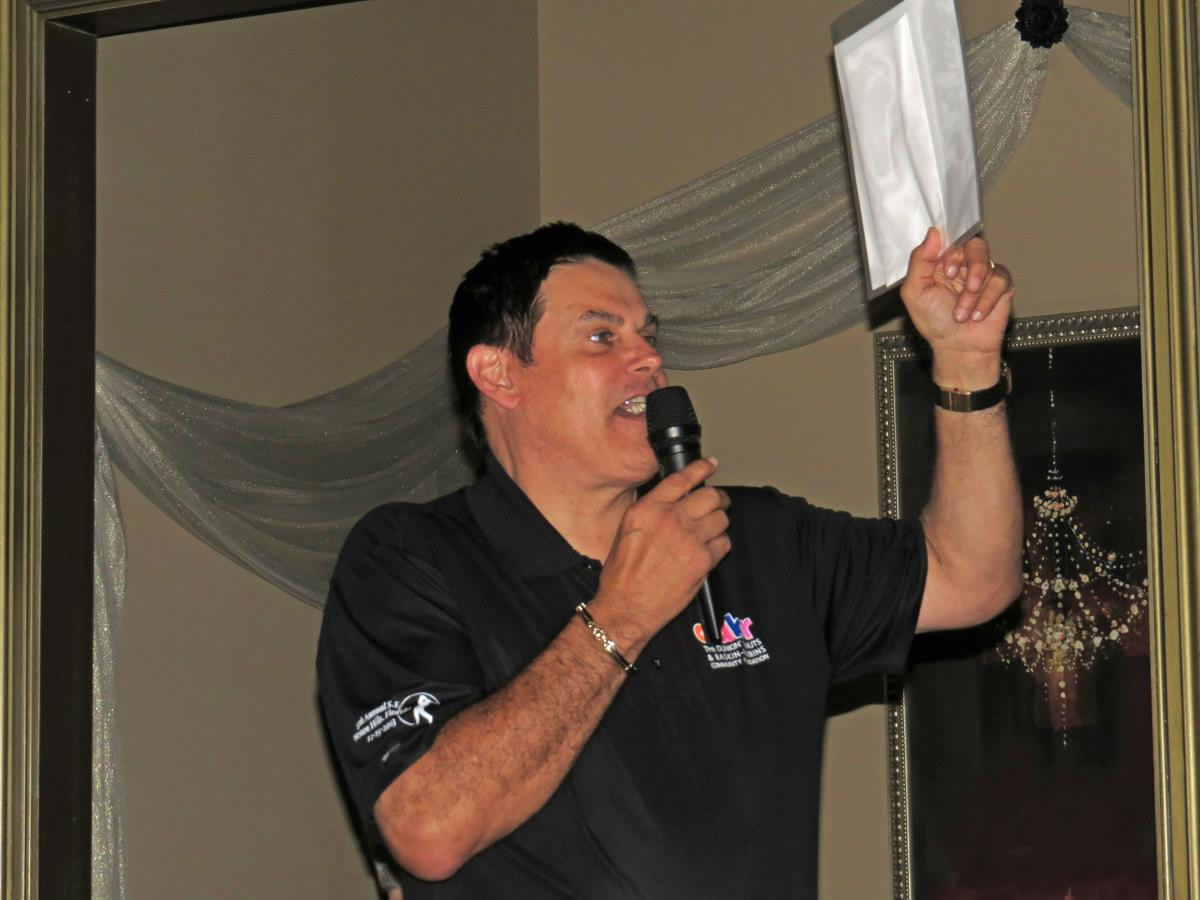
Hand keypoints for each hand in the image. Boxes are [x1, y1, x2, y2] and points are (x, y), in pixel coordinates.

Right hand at [590, 458, 730, 653]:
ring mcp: (688, 538)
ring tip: (710, 532)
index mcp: (647, 509)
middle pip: (709, 495)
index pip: (682, 478)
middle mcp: (669, 518)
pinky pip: (724, 543)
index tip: (711, 465)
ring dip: (719, 523)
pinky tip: (708, 552)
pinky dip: (720, 546)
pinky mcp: (702, 560)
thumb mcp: (627, 530)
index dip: (701, 468)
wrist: (626, 608)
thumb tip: (674, 501)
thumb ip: (651, 511)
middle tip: (719, 504)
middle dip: (718, 499)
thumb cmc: (621, 575)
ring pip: (721, 518)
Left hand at [900, 229, 1013, 382]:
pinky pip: (1000, 280)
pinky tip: (977, 316)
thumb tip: (933, 232)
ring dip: (973, 294)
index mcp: (941, 262)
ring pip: (987, 264)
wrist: (959, 348)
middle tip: (958, 284)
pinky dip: (987, 300)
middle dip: (969, 266)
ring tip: (962, 314)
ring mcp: (983, 274)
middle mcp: (963, 264)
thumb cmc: (934, 322)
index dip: (952, 249)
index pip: (950, 239)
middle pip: (975, 245)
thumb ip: (920, 261)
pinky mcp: (1001, 285)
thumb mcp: (915, 292)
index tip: (947, 270)